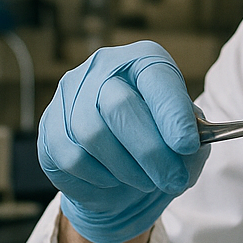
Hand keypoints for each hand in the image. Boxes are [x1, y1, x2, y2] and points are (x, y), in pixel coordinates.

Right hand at [38, 41, 208, 242]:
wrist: (122, 173)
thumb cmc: (161, 143)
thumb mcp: (188, 137)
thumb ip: (193, 136)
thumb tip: (188, 144)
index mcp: (142, 60)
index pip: (156, 77)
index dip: (172, 112)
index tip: (188, 146)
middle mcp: (102, 68)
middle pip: (119, 106)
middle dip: (150, 151)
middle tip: (173, 180)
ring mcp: (70, 94)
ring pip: (92, 135)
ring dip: (126, 168)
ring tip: (147, 182)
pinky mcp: (49, 125)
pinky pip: (69, 157)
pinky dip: (97, 177)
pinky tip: (114, 181)